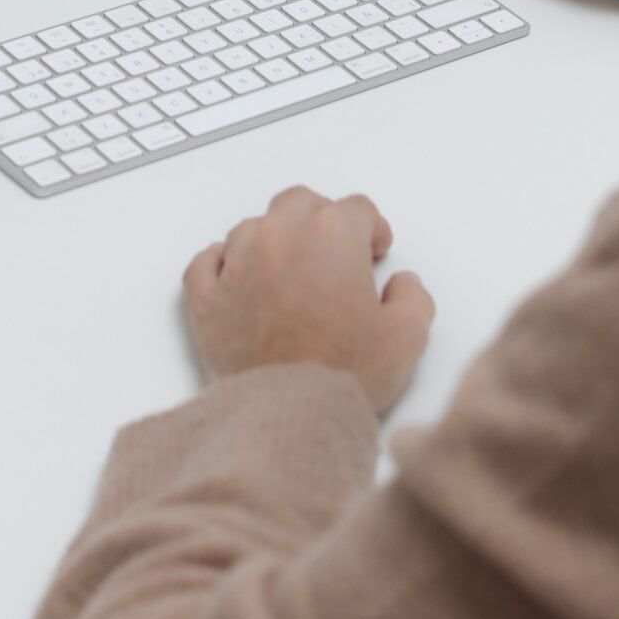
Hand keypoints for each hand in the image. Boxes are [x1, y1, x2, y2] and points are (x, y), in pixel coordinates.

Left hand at [183, 186, 433, 414]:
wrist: (288, 415)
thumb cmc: (345, 373)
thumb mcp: (407, 337)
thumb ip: (413, 297)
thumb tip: (401, 284)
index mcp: (331, 234)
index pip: (357, 209)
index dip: (371, 230)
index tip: (374, 252)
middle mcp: (279, 235)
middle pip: (301, 203)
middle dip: (321, 221)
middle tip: (334, 255)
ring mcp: (236, 262)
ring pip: (254, 227)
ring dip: (274, 241)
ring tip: (289, 274)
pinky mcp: (205, 296)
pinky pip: (206, 262)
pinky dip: (221, 265)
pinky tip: (238, 280)